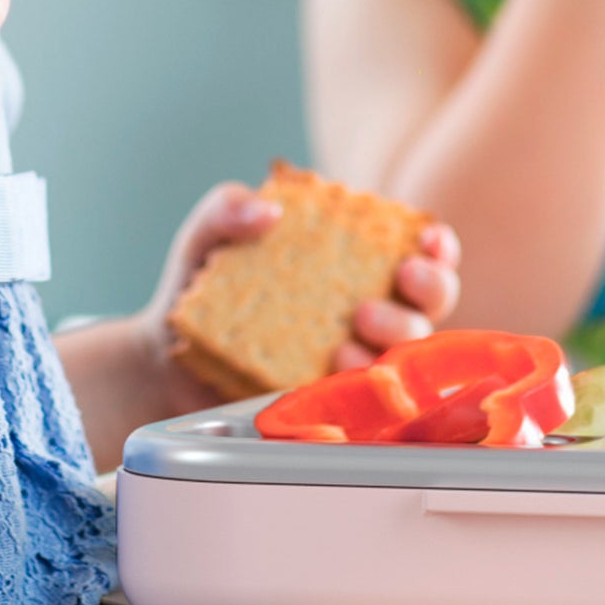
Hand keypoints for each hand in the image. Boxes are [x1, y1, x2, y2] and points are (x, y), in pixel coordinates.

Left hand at [137, 181, 462, 407]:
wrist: (165, 352)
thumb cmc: (201, 282)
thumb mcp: (206, 234)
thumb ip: (227, 208)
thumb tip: (268, 212)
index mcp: (354, 260)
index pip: (421, 252)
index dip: (439, 248)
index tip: (427, 241)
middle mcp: (367, 306)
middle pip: (432, 302)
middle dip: (431, 289)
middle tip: (400, 278)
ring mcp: (353, 353)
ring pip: (406, 352)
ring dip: (394, 341)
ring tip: (347, 342)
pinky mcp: (331, 396)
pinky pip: (363, 396)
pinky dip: (359, 386)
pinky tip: (334, 376)